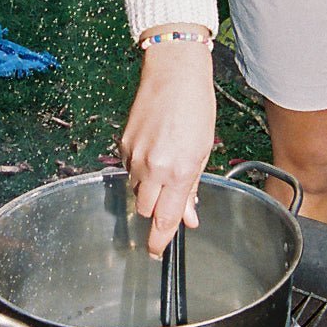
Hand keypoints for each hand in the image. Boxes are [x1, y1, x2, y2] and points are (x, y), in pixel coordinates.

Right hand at [121, 36, 215, 256]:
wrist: (173, 74)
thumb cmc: (195, 107)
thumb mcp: (203, 151)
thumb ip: (193, 188)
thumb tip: (189, 216)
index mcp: (179, 171)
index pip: (166, 218)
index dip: (160, 240)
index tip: (155, 252)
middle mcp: (154, 166)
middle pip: (146, 209)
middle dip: (155, 210)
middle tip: (167, 200)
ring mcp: (135, 155)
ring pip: (136, 189)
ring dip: (148, 189)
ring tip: (163, 167)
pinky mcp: (123, 143)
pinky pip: (128, 169)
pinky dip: (139, 169)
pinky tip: (152, 152)